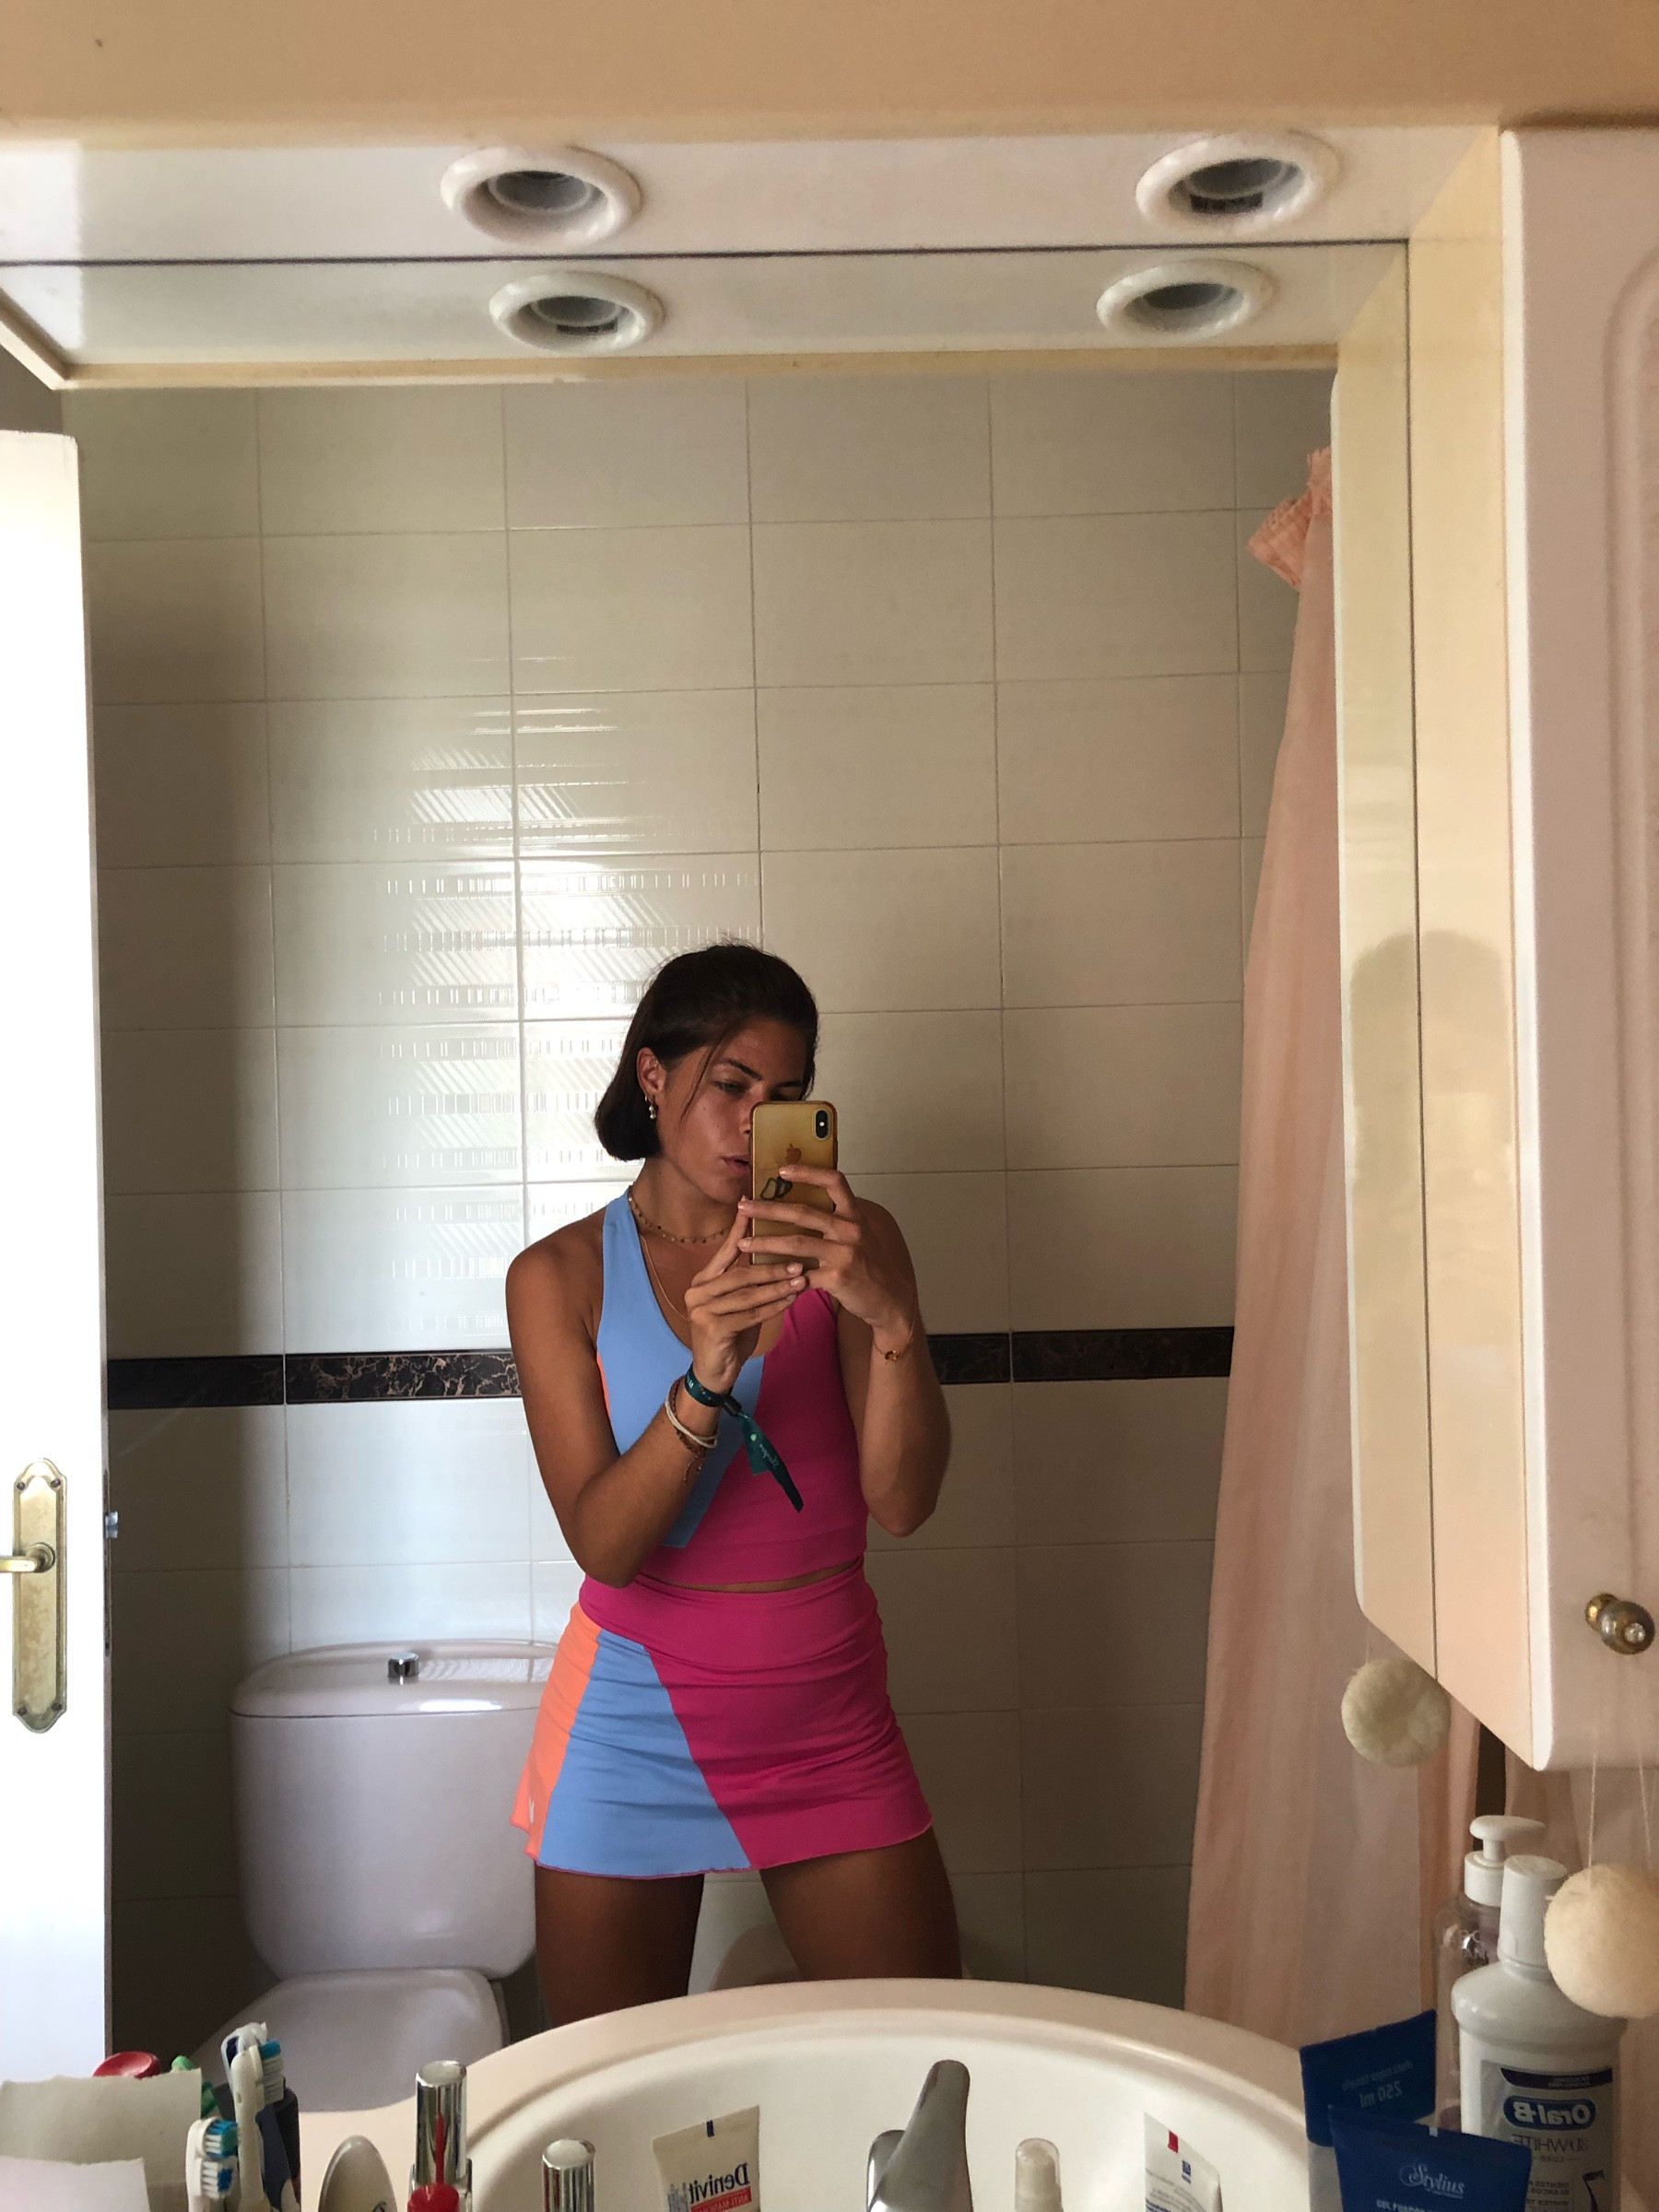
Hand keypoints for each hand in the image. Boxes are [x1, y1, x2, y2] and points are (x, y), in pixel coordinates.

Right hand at [681, 1213, 805, 1394]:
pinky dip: (773, 1307)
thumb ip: (750, 1283)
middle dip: (771, 1267)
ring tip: (801, 1279)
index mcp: (703, 1281)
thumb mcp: (739, 1304)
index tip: (756, 1210)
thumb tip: (780, 1256)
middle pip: (740, 1274)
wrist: (714, 1373)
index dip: (741, 1231)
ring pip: (747, 1294)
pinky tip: (791, 1300)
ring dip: (777, 1287)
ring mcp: (702, 1310)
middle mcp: (698, 1291)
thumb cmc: (731, 1334)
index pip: (726, 1252)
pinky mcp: (712, 1328)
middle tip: (799, 1261)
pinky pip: (750, 1314)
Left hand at [737, 1165, 917, 1352]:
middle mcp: (851, 1229)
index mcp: (855, 1214)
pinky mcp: (837, 1278)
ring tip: (742, 1244)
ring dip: (765, 1243)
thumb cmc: (869, 1265)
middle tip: (743, 1206)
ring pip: (796, 1243)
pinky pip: (801, 1274)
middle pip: (803, 1212)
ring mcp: (844, 1254)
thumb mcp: (859, 1235)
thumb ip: (836, 1220)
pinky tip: (764, 1276)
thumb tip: (801, 1206)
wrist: (889, 1298)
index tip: (781, 1171)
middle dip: (768, 1208)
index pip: (834, 1181)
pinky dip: (781, 1276)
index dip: (808, 1172)